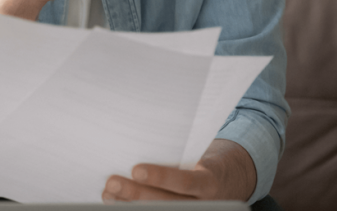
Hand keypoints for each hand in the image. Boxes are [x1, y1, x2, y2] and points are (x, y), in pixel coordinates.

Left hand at [101, 139, 255, 202]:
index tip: (136, 169)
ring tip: (108, 193)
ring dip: (129, 204)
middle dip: (135, 193)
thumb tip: (140, 134)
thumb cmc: (206, 159)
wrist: (228, 181)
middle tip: (112, 182)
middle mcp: (201, 203)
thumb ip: (178, 150)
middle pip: (165, 202)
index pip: (185, 182)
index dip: (160, 178)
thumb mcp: (201, 152)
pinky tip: (117, 202)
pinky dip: (134, 209)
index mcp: (209, 182)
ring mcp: (190, 210)